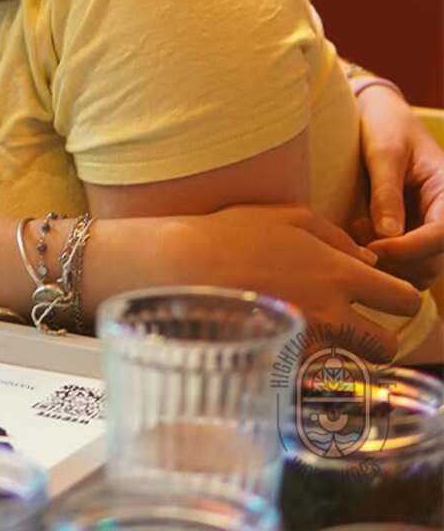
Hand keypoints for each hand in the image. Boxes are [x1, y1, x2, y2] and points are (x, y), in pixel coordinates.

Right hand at [155, 204, 421, 361]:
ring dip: (342, 350)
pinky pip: (311, 370)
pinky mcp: (281, 363)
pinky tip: (284, 335)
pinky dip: (305, 358)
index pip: (403, 299)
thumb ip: (338, 238)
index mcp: (338, 274)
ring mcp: (306, 344)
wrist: (183, 266)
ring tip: (314, 329)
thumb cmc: (232, 233)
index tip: (382, 294)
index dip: (399, 296)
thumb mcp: (289, 216)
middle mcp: (331, 314)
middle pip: (389, 346)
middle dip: (379, 335)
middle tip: (354, 320)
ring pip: (351, 364)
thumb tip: (370, 261)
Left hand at [355, 84, 443, 287]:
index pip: (443, 234)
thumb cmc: (384, 124)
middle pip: (433, 260)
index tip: (375, 247)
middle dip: (397, 258)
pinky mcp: (410, 231)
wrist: (378, 113)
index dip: (411, 248)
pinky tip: (358, 235)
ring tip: (356, 231)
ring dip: (389, 262)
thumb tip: (387, 235)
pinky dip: (384, 259)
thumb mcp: (383, 151)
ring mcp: (427, 225)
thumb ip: (386, 191)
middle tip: (357, 235)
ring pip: (419, 268)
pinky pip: (404, 260)